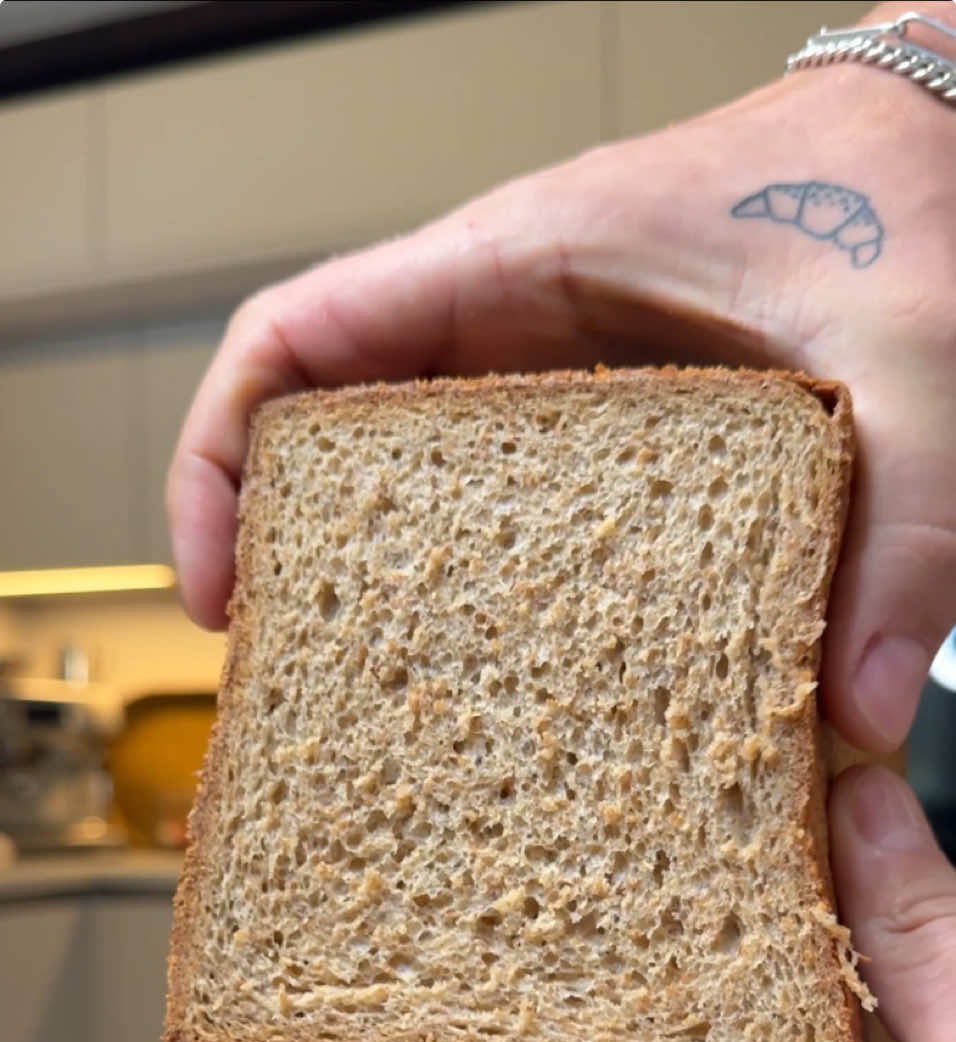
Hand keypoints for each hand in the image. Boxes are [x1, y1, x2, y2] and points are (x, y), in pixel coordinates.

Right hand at [167, 2, 955, 750]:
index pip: (299, 339)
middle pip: (336, 440)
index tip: (216, 588)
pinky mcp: (611, 439)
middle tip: (299, 694)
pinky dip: (481, 594)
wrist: (950, 160)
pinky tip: (515, 686)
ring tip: (385, 719)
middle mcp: (520, 330)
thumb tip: (856, 709)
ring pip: (414, 488)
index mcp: (529, 267)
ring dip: (383, 594)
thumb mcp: (916, 366)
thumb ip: (904, 536)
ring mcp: (560, 387)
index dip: (220, 458)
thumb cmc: (907, 201)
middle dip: (297, 563)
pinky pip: (505, 513)